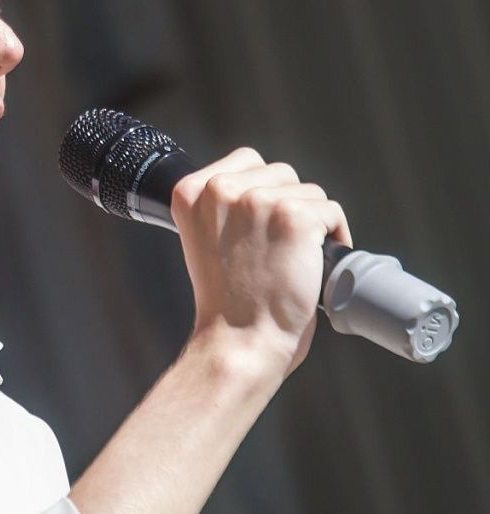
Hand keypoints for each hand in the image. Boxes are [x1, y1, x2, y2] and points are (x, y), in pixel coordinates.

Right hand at [171, 147, 352, 374]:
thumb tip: (264, 187)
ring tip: (291, 261)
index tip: (257, 230)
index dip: (261, 194)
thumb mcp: (205, 240)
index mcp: (191, 192)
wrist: (238, 341)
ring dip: (310, 224)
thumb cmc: (225, 302)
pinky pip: (331, 212)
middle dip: (287, 208)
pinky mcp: (294, 217)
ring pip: (309, 192)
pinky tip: (312, 264)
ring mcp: (258, 201)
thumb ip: (223, 207)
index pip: (245, 161)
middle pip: (281, 173)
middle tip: (275, 251)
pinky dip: (334, 238)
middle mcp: (221, 190)